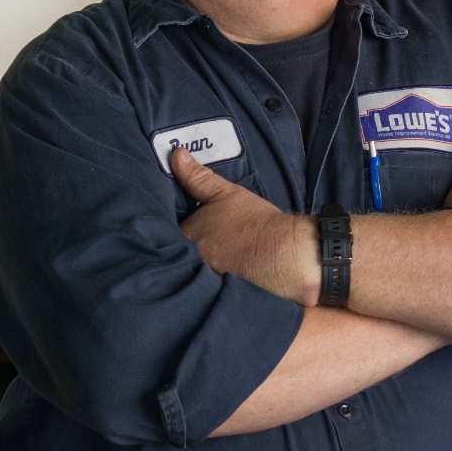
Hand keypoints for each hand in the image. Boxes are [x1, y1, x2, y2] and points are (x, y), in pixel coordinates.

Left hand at [171, 147, 317, 305]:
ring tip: (215, 264)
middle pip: (177, 257)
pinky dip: (210, 287)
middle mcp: (188, 262)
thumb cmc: (256, 222)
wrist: (286, 254)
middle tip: (204, 248)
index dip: (174, 233)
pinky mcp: (219, 296)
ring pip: (192, 274)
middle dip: (182, 254)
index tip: (186, 231)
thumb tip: (176, 154)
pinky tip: (222, 280)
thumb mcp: (226, 194)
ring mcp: (203, 281)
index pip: (165, 235)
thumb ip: (197, 177)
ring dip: (196, 271)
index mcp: (185, 236)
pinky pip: (207, 291)